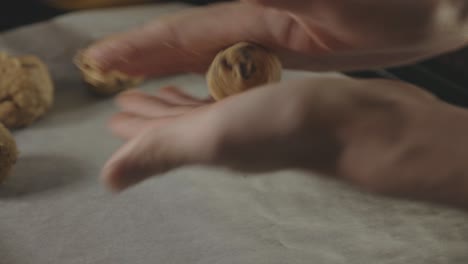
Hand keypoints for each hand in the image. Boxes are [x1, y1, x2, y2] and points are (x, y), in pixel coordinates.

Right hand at [83, 0, 467, 75]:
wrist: (429, 5)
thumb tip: (232, 6)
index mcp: (254, 13)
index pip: (183, 33)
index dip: (142, 48)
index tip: (104, 60)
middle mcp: (253, 22)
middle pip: (184, 41)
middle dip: (142, 56)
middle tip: (104, 70)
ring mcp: (269, 35)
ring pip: (205, 54)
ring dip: (167, 65)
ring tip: (138, 81)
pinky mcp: (287, 47)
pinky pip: (233, 62)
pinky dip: (206, 72)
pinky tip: (198, 80)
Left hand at [102, 77, 467, 208]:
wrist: (360, 125)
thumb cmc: (287, 126)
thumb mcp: (212, 135)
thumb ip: (161, 151)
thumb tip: (108, 180)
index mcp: (206, 142)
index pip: (157, 137)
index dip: (132, 130)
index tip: (112, 118)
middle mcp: (227, 136)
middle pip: (177, 125)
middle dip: (151, 115)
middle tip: (130, 103)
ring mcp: (253, 123)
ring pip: (204, 112)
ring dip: (180, 105)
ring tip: (165, 94)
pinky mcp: (277, 106)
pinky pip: (234, 99)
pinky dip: (216, 93)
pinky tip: (222, 88)